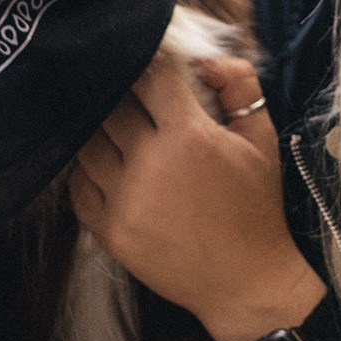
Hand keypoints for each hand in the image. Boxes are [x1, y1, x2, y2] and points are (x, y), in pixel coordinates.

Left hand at [71, 55, 323, 340]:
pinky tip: (105, 165)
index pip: (150, 77)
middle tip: (126, 93)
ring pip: (87, 143)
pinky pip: (77, 186)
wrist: (247, 281)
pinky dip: (86, 170)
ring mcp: (124, 200)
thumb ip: (239, 85)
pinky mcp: (109, 232)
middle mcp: (151, 164)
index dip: (148, 64)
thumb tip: (204, 59)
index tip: (148, 62)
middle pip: (111, 106)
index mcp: (190, 136)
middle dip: (120, 94)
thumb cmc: (257, 206)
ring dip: (98, 130)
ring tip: (113, 128)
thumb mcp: (262, 138)